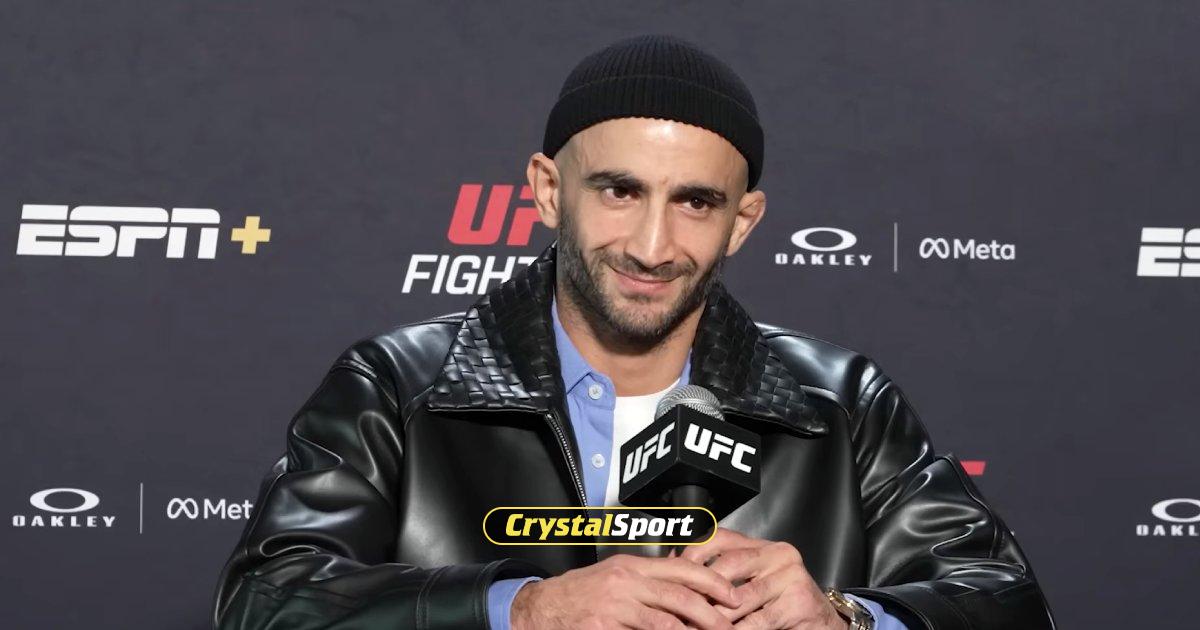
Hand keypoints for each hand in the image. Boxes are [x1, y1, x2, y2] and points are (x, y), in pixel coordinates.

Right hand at [510, 552, 741, 629]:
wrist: (540, 608)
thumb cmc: (578, 596)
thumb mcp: (615, 579)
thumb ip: (647, 584)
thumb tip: (685, 594)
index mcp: (632, 566)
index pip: (683, 568)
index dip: (712, 581)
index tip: (731, 595)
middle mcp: (625, 582)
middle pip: (680, 595)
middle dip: (711, 612)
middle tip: (729, 625)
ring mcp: (614, 606)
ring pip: (665, 621)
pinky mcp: (604, 627)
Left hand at [676, 528, 847, 629]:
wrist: (822, 622)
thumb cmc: (782, 603)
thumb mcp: (754, 581)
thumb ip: (724, 574)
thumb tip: (679, 571)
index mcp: (763, 545)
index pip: (721, 538)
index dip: (694, 553)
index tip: (675, 572)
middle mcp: (778, 554)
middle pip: (727, 565)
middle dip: (702, 590)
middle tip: (683, 606)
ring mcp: (790, 576)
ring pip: (739, 597)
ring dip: (715, 616)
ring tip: (698, 623)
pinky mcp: (798, 602)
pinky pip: (757, 621)